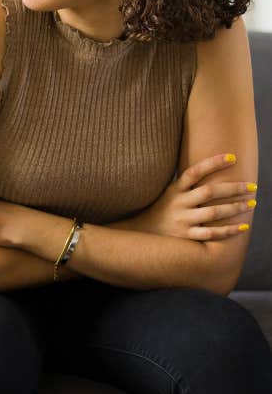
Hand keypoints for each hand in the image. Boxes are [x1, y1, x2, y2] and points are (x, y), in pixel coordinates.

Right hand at [130, 153, 256, 240]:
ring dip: (235, 208)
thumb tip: (211, 169)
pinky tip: (243, 227)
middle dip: (234, 188)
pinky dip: (229, 231)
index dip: (213, 163)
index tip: (233, 157)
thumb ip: (187, 185)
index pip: (195, 172)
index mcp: (175, 190)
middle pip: (209, 192)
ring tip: (252, 203)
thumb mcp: (169, 193)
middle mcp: (179, 203)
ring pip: (213, 213)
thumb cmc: (161, 211)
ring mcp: (182, 221)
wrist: (141, 234)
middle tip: (253, 186)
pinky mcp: (186, 237)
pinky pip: (211, 234)